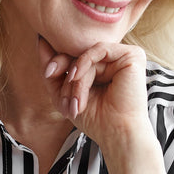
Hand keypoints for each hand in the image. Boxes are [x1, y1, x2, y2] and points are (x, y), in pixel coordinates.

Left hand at [38, 36, 151, 154]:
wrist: (116, 133)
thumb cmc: (94, 119)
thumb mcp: (65, 93)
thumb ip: (53, 69)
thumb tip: (40, 40)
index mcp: (102, 68)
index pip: (75, 55)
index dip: (56, 61)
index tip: (46, 72)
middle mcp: (114, 60)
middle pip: (78, 52)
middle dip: (62, 69)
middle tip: (56, 87)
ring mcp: (123, 57)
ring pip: (87, 55)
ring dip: (74, 78)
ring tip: (74, 101)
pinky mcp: (132, 56)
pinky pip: (99, 49)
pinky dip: (83, 63)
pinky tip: (76, 78)